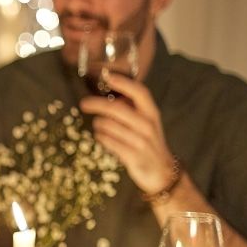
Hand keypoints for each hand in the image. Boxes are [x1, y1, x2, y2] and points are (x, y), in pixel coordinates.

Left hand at [78, 73, 174, 194]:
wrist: (162, 171)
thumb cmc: (148, 142)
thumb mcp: (145, 123)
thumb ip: (131, 110)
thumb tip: (106, 97)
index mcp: (152, 113)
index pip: (140, 92)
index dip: (124, 82)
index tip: (107, 75)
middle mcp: (147, 125)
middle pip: (117, 108)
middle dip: (96, 104)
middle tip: (83, 103)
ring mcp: (141, 141)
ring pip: (108, 126)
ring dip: (98, 125)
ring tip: (98, 126)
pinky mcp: (133, 156)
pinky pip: (108, 142)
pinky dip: (100, 138)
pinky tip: (101, 137)